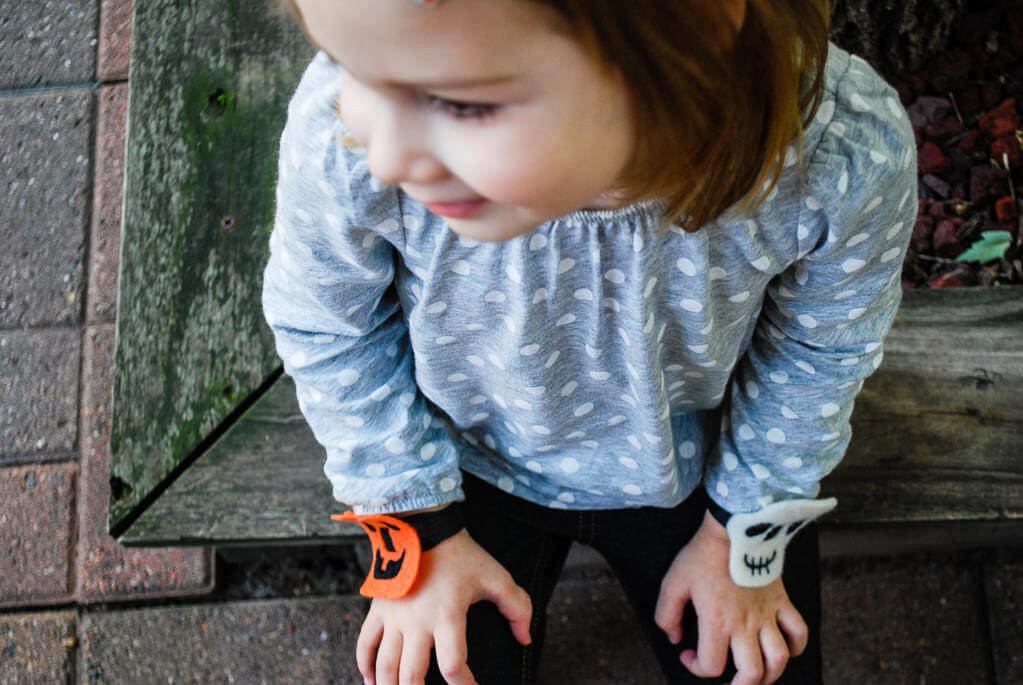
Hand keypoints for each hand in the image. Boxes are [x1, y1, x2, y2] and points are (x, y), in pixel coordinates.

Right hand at [356, 528, 531, 684]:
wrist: (423, 526)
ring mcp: (394, 617)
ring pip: (386, 665)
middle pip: (412, 675)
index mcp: (447, 616)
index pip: (454, 665)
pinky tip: (370, 680)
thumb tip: (525, 639)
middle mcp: (418, 622)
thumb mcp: (496, 577)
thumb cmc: (461, 553)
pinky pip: (365, 642)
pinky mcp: (379, 608)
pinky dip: (364, 665)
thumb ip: (518, 608)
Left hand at [654, 512, 808, 684]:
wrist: (734, 528)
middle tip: (726, 682)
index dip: (696, 667)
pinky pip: (799, 631)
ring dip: (769, 675)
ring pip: (779, 659)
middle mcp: (745, 624)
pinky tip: (784, 649)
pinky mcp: (781, 602)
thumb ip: (667, 614)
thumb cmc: (703, 554)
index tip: (687, 655)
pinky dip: (796, 647)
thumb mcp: (673, 582)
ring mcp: (767, 614)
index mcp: (717, 622)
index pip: (711, 665)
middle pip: (751, 674)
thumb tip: (674, 637)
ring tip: (756, 675)